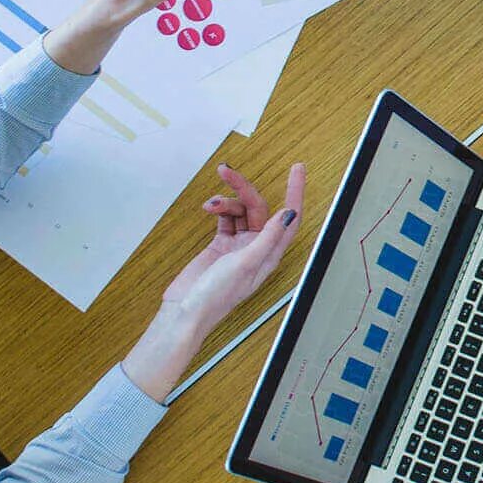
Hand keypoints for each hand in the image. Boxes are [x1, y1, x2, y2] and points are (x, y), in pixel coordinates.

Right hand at [124, 162, 309, 401]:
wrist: (184, 311)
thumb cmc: (216, 297)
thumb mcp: (245, 264)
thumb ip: (267, 237)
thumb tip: (288, 215)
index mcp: (270, 254)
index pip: (290, 218)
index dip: (295, 192)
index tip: (297, 170)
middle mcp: (257, 248)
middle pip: (258, 208)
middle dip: (243, 189)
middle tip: (228, 172)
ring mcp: (238, 246)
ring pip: (239, 211)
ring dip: (227, 201)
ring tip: (212, 203)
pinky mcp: (221, 245)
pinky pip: (225, 218)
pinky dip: (218, 209)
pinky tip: (209, 208)